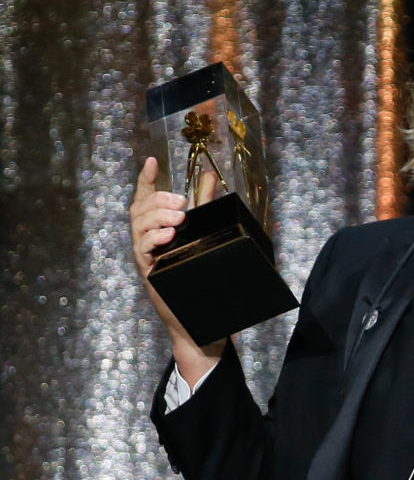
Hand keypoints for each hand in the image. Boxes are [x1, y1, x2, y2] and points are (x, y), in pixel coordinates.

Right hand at [130, 157, 224, 384]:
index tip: (152, 161)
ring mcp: (146, 257)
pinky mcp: (149, 273)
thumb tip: (209, 175)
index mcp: (158, 229)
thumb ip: (205, 204)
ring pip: (138, 228)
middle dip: (158, 200)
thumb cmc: (200, 274)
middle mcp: (148, 242)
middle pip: (139, 210)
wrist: (201, 318)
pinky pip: (142, 251)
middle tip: (180, 201)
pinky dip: (154, 239)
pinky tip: (169, 236)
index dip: (145, 180)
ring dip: (157, 217)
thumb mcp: (204, 232)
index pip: (145, 200)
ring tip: (178, 217)